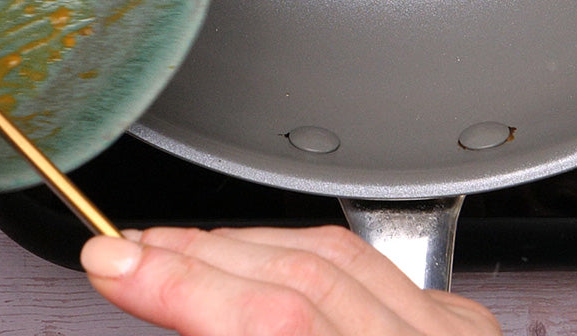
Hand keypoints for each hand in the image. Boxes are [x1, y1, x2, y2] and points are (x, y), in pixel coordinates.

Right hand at [82, 223, 500, 335]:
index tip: (116, 266)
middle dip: (197, 259)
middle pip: (301, 280)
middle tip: (124, 252)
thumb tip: (180, 321)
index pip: (275, 326)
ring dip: (241, 248)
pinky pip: (368, 268)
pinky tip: (251, 256)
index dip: (185, 287)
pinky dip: (298, 256)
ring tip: (171, 249)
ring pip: (335, 257)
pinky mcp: (460, 328)